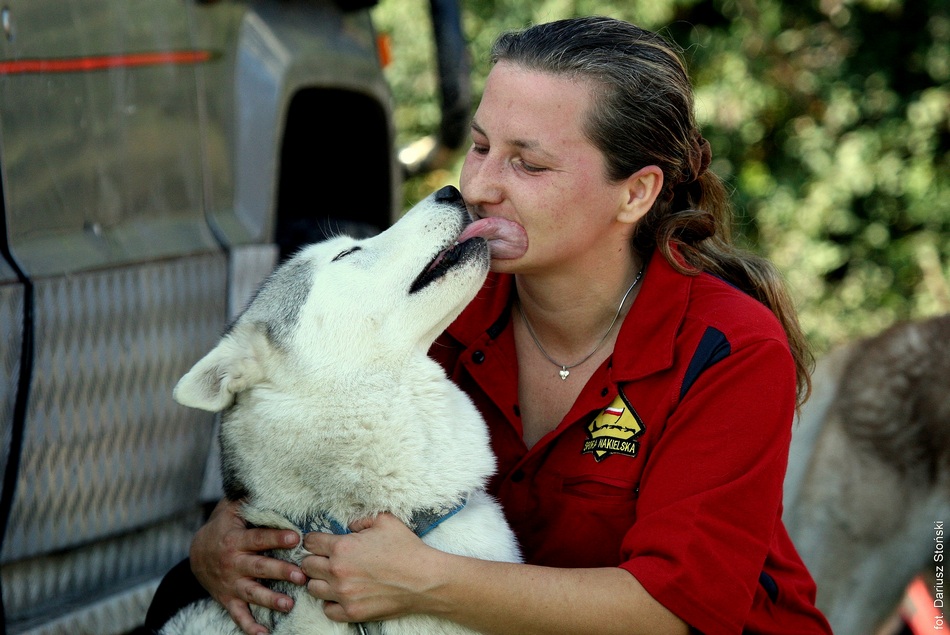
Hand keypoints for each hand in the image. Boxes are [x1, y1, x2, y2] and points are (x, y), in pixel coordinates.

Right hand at [190, 499, 306, 634]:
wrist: (196, 555)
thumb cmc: (223, 528)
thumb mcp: (231, 510)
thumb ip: (248, 499)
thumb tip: (264, 480)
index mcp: (236, 541)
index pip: (259, 539)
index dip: (276, 538)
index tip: (296, 537)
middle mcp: (234, 564)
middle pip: (259, 568)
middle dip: (280, 572)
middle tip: (301, 575)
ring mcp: (231, 584)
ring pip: (252, 593)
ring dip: (270, 599)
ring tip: (289, 605)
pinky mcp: (229, 599)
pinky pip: (239, 615)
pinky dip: (249, 626)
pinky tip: (264, 634)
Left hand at [301, 513, 437, 623]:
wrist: (424, 580)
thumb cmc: (407, 549)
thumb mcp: (385, 521)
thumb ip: (361, 520)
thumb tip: (349, 526)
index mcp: (342, 547)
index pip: (311, 542)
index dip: (314, 540)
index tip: (320, 543)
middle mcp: (338, 572)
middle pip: (307, 566)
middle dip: (314, 560)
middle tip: (326, 559)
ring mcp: (343, 594)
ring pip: (312, 588)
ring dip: (320, 581)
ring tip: (333, 578)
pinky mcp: (352, 612)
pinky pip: (327, 610)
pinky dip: (331, 603)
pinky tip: (341, 595)